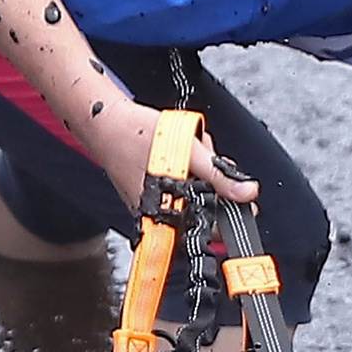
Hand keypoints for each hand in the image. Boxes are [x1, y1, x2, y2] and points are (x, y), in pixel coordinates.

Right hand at [90, 98, 260, 217]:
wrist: (104, 122)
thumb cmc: (133, 135)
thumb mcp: (186, 151)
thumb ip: (219, 175)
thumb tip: (247, 193)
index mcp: (166, 215)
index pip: (209, 229)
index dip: (228, 211)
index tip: (241, 197)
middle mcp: (159, 216)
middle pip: (203, 208)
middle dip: (213, 181)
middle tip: (207, 156)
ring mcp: (156, 203)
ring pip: (194, 192)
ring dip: (200, 169)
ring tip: (190, 147)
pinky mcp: (154, 190)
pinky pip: (181, 183)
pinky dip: (187, 167)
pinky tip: (181, 149)